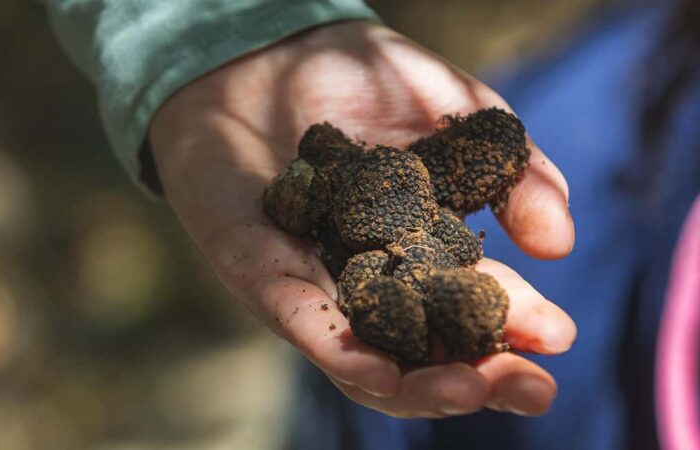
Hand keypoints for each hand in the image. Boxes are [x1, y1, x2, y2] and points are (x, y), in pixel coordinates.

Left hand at [149, 21, 575, 417]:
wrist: (271, 49)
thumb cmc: (363, 78)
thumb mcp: (454, 114)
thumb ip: (508, 171)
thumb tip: (560, 242)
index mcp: (418, 251)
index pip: (470, 305)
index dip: (516, 324)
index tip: (560, 336)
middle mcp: (367, 280)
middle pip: (422, 350)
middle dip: (479, 375)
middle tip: (533, 391)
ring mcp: (311, 280)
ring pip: (361, 356)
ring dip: (413, 383)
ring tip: (468, 388)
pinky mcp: (256, 267)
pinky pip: (293, 315)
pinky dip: (334, 345)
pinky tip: (377, 369)